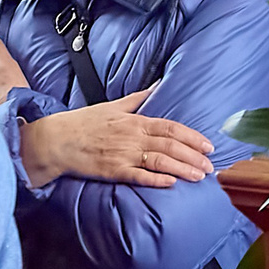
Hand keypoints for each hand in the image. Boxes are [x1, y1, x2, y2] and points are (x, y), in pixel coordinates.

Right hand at [17, 88, 214, 189]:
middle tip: (211, 167)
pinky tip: (172, 184)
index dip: (192, 137)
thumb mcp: (113, 106)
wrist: (57, 139)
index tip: (208, 146)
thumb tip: (157, 85)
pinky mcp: (113, 171)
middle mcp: (132, 137)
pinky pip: (139, 176)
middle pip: (170, 145)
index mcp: (135, 121)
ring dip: (182, 169)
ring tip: (199, 177)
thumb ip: (138, 98)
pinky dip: (156, 180)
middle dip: (193, 156)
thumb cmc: (85, 122)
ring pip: (159, 162)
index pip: (171, 127)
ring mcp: (123, 154)